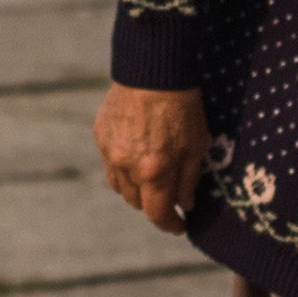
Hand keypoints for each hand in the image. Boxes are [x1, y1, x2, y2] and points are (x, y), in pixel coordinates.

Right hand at [95, 86, 211, 232]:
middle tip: (169, 199)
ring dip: (136, 190)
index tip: (180, 226)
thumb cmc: (182, 107)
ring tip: (151, 179)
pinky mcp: (101, 135)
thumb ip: (189, 180)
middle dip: (154, 205)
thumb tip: (185, 204)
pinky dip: (122, 169)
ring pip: (120, 187)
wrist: (154, 70)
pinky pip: (110, 164)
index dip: (170, 225)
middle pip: (136, 203)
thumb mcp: (197, 145)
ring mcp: (110, 151)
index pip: (157, 214)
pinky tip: (137, 157)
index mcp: (154, 172)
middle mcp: (127, 167)